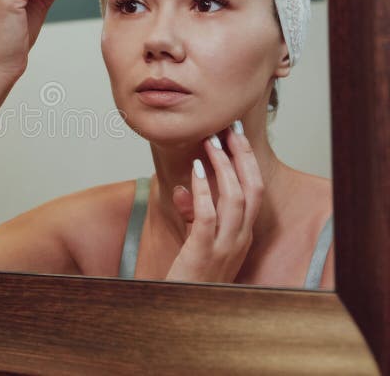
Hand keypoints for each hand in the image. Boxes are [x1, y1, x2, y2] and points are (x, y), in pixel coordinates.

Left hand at [166, 122, 263, 282]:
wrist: (183, 308)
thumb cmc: (190, 275)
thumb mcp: (197, 242)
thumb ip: (193, 214)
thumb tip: (184, 187)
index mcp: (243, 235)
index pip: (255, 192)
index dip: (248, 163)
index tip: (238, 137)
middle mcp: (240, 239)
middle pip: (252, 190)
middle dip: (242, 157)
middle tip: (230, 130)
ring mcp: (224, 247)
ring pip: (234, 199)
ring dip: (223, 167)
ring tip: (211, 143)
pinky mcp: (204, 252)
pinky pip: (207, 215)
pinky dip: (203, 190)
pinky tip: (194, 171)